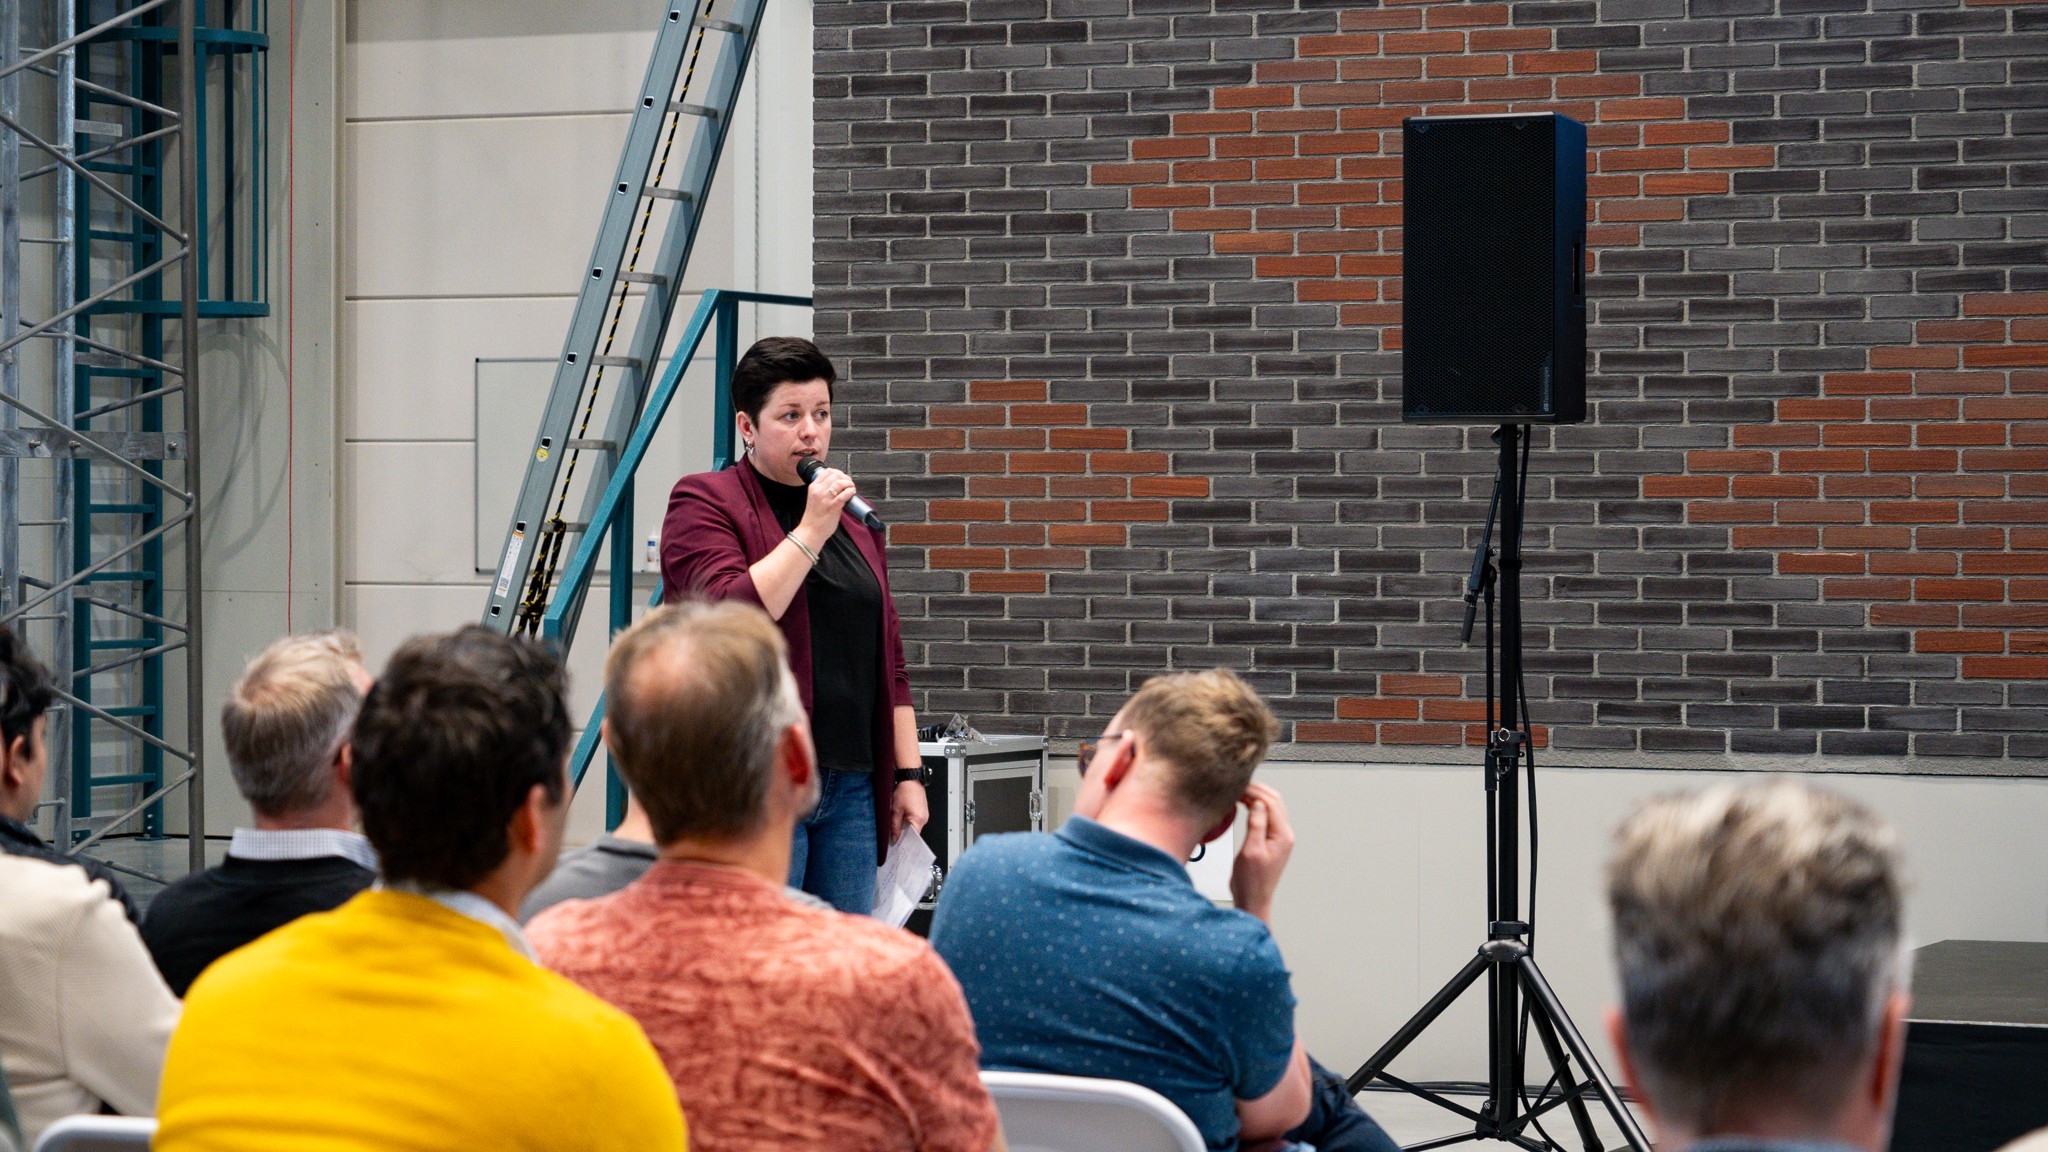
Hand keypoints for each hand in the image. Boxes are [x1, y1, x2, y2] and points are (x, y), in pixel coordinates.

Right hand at [800, 464, 857, 549]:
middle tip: (849, 484)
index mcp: (813, 487)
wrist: (810, 531)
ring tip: (851, 488)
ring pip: (839, 483)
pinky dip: (850, 491)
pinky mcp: (832, 507)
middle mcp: (818, 491)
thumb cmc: (814, 517)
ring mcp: (825, 499)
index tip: (843, 477)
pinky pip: (843, 495)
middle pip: (835, 475)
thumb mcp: (814, 498)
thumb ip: (823, 491)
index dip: (839, 472)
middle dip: (845, 478)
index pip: (827, 471)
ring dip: (849, 484)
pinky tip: (852, 493)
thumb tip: (838, 485)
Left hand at [890, 779, 928, 841]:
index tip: (896, 844)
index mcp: (918, 820)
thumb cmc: (905, 792)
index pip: (912, 838)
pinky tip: (902, 817)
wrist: (911, 779)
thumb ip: (895, 826)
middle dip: (903, 834)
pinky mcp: (923, 812)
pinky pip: (915, 821)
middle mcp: (924, 819)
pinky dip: (908, 821)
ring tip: (898, 822)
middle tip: (894, 834)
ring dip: (906, 827)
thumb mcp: (895, 810)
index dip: (904, 841)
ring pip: (914, 827)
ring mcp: (924, 815)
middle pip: (913, 833)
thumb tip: (894, 838)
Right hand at [1229, 781, 1293, 923]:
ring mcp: (1280, 837)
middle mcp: (1285, 834)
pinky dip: (1256, 806)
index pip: (1271, 803)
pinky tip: (1244, 804)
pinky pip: (1267, 816)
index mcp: (1282, 835)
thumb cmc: (1251, 881)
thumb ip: (1256, 824)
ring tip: (1239, 791)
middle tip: (1238, 785)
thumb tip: (1257, 803)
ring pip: (1272, 807)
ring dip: (1257, 796)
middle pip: (1275, 801)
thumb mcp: (1251, 851)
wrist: (1253, 900)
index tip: (1238, 785)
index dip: (1255, 791)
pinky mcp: (1272, 840)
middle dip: (1257, 790)